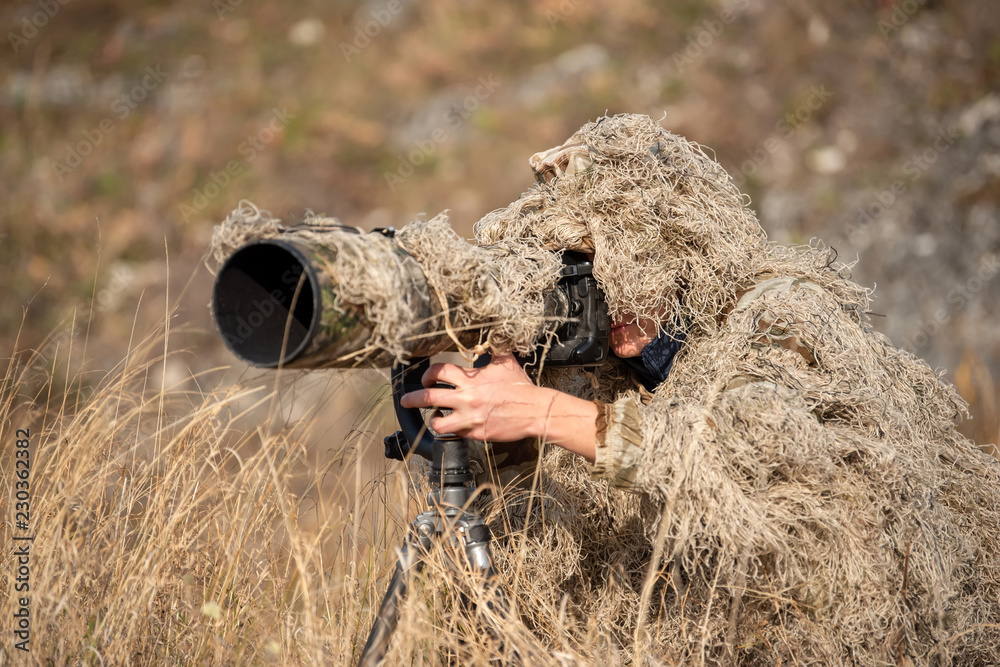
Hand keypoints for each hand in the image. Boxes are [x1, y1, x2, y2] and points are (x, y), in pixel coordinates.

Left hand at [399, 354, 542, 441]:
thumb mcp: (506, 362)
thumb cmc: (520, 387)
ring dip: (432, 419)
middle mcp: (466, 398)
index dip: (428, 373)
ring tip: (433, 417)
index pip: (439, 371)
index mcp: (470, 379)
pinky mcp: (476, 434)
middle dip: (413, 398)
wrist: (534, 410)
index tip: (426, 377)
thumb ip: (494, 349)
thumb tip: (491, 335)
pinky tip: (455, 426)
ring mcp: (469, 418)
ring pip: (437, 422)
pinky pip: (456, 434)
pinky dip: (452, 430)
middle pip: (429, 396)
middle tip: (406, 400)